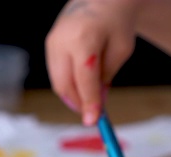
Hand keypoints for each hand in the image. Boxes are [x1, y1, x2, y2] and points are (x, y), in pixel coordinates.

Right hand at [45, 0, 140, 125]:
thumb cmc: (116, 23)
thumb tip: (97, 104)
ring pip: (58, 82)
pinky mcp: (49, 44)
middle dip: (79, 104)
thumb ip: (107, 78)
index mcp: (83, 39)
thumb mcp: (121, 51)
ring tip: (90, 102)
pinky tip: (82, 89)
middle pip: (64, 84)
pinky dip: (68, 86)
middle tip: (93, 114)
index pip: (84, 79)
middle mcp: (62, 40)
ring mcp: (52, 41)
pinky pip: (56, 74)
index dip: (89, 103)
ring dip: (73, 97)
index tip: (94, 121)